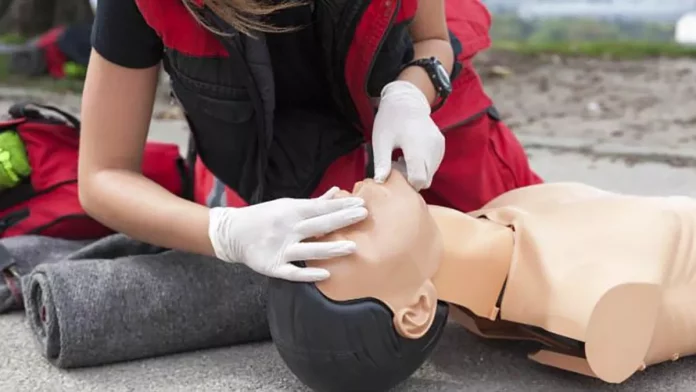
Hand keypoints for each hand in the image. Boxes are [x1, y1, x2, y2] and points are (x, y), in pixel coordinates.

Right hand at [207, 187, 367, 281]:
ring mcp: (280, 248)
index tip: (361, 204)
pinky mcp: (273, 266)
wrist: (231, 233)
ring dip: (330, 248)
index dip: (341, 206)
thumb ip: (314, 203)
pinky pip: (293, 272)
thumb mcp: (287, 205)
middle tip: (363, 216)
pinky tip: (325, 274)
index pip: (321, 208)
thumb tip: (336, 192)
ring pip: (309, 250)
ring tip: (352, 247)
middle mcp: (288, 229)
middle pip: (318, 225)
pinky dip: (308, 274)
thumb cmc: (264, 217)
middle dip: (342, 219)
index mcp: (291, 211)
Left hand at [372, 80, 444, 190]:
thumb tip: (380, 181)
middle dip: (411, 179)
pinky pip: (434, 165)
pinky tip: (411, 155)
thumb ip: (381, 162)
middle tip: (397, 164)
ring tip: (403, 158)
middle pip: (426, 179)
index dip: (407, 182)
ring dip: (418, 172)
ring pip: (431, 173)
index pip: (419, 179)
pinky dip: (423, 165)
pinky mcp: (441, 146)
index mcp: (417, 146)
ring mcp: (439, 147)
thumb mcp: (381, 141)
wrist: (406, 100)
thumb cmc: (390, 120)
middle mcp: (432, 148)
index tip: (396, 172)